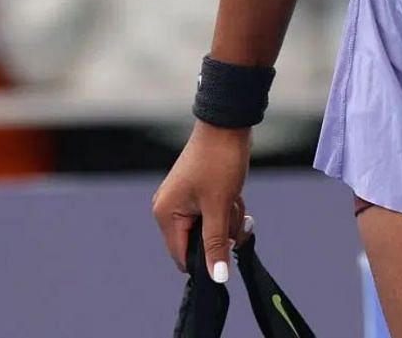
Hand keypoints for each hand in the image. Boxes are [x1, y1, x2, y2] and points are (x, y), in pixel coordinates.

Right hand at [153, 123, 255, 282]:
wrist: (228, 125)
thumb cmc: (219, 161)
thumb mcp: (220, 206)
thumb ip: (216, 244)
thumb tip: (217, 277)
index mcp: (166, 214)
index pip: (182, 256)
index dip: (206, 258)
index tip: (227, 248)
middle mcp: (169, 208)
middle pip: (199, 242)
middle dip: (222, 232)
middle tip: (233, 212)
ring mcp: (184, 200)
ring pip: (211, 228)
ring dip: (228, 218)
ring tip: (234, 197)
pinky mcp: (198, 193)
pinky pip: (214, 213)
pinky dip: (228, 208)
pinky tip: (235, 193)